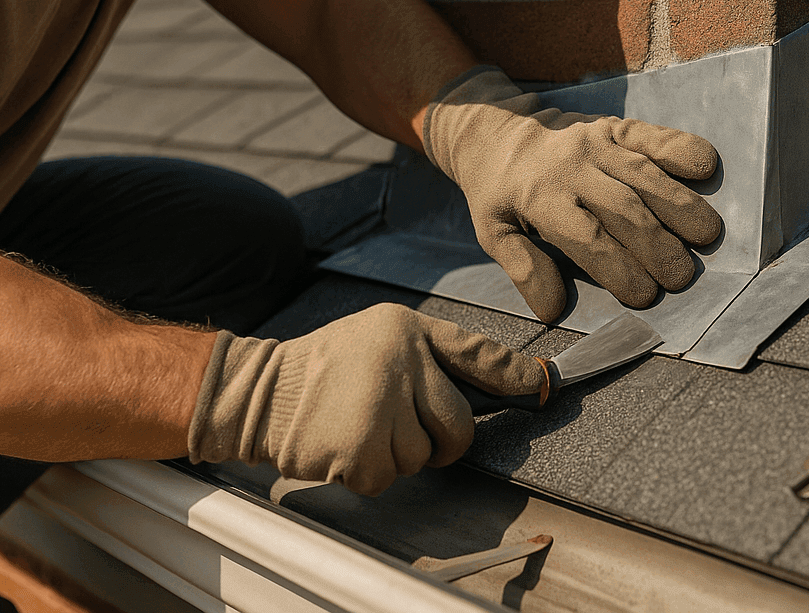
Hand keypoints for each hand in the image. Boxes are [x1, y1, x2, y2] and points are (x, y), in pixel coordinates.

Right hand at [186, 304, 545, 494]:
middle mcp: (399, 365)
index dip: (516, 375)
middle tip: (400, 424)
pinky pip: (389, 477)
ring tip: (360, 423)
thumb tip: (512, 380)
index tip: (545, 387)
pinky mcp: (360, 450)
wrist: (263, 392)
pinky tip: (344, 443)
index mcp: (408, 331)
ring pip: (422, 457)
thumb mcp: (386, 334)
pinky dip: (369, 471)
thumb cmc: (329, 364)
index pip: (476, 353)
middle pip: (457, 426)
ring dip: (396, 453)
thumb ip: (440, 353)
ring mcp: (379, 409)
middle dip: (439, 438)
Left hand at [423, 67, 721, 322]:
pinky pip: (651, 135)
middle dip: (657, 245)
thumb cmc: (499, 192)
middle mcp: (570, 166)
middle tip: (682, 277)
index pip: (587, 238)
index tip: (645, 296)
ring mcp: (594, 142)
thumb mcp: (493, 232)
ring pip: (643, 174)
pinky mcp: (613, 126)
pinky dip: (680, 148)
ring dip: (679, 204)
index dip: (619, 269)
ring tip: (707, 235)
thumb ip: (523, 268)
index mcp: (539, 197)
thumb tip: (553, 309)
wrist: (496, 130)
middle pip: (623, 208)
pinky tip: (707, 166)